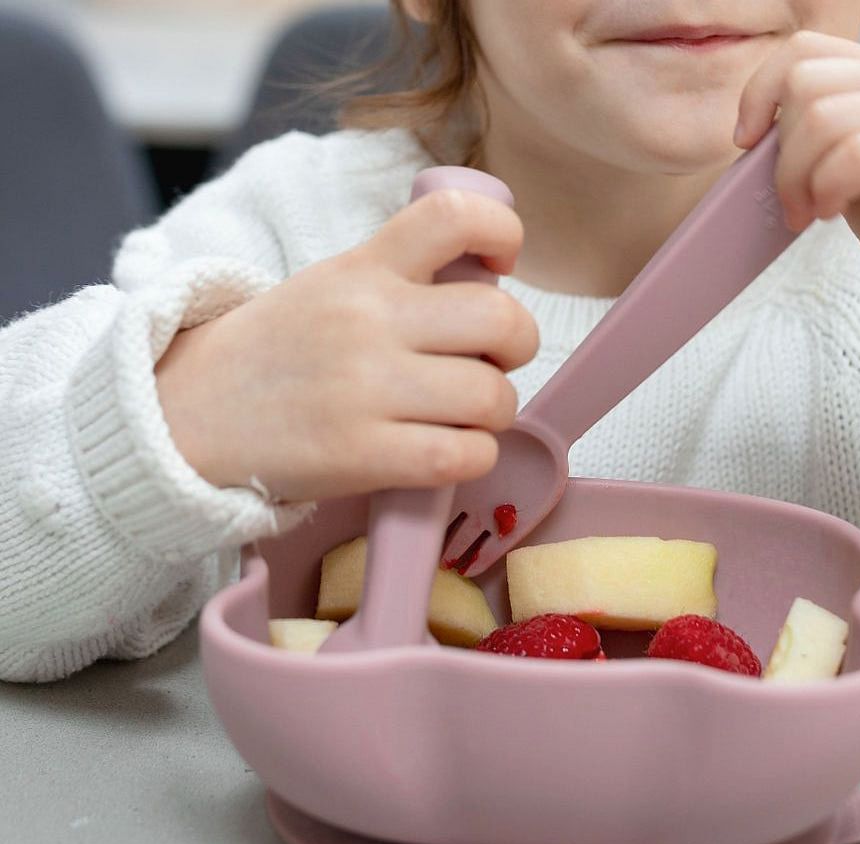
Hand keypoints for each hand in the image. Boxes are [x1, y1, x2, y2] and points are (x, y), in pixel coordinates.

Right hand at [155, 189, 538, 500]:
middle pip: (502, 320)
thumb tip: (488, 295)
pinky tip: (448, 451)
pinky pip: (465, 455)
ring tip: (464, 416)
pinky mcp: (362, 455)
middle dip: (517, 347)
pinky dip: (474, 457)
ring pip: (493, 397)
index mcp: (362, 267)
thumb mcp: (329, 288)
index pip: (454, 216)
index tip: (500, 266)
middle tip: (491, 363)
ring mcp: (365, 389)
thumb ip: (400, 280)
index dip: (503, 235)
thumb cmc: (274, 354)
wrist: (188, 416)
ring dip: (495, 412)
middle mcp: (368, 320)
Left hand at [736, 31, 859, 337]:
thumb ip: (815, 145)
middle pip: (808, 84)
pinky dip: (830, 188)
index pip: (806, 51)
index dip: (760, 93)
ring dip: (798, 178)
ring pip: (826, 118)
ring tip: (811, 214)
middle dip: (780, 153)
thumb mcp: (849, 174)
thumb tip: (753, 139)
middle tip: (791, 204)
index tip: (748, 145)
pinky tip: (834, 213)